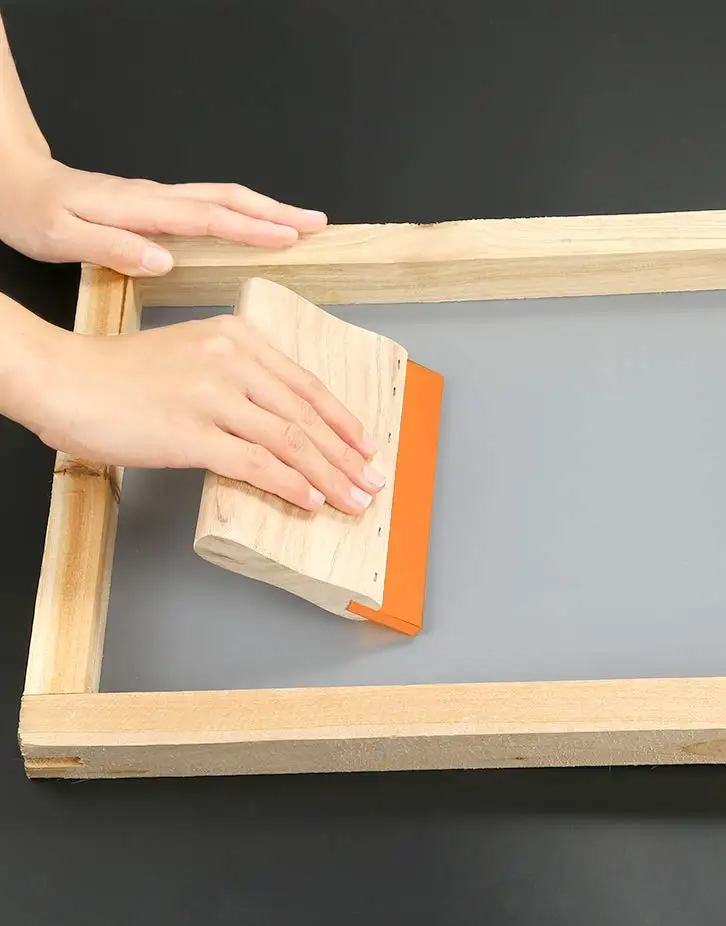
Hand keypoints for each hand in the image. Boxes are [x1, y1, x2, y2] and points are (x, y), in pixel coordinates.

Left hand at [0, 153, 327, 274]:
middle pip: (229, 199)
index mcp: (141, 208)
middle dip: (276, 211)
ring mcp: (160, 200)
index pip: (209, 216)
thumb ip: (112, 247)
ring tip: (302, 224)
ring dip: (266, 209)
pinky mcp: (157, 207)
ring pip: (224, 199)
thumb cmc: (34, 212)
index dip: (252, 227)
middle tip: (317, 224)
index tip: (289, 235)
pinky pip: (211, 207)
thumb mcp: (60, 236)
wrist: (15, 182)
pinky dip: (243, 213)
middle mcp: (157, 199)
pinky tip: (256, 226)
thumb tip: (164, 260)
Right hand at [14, 314, 385, 514]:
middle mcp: (231, 359)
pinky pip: (256, 463)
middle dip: (345, 455)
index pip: (305, 384)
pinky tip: (311, 500)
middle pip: (305, 415)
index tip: (365, 445)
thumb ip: (238, 378)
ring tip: (352, 500)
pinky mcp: (191, 433)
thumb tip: (282, 423)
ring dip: (328, 476)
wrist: (64, 380)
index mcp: (236, 337)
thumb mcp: (191, 354)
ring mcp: (212, 395)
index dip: (342, 420)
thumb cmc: (122, 374)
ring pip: (288, 441)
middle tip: (371, 481)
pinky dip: (290, 484)